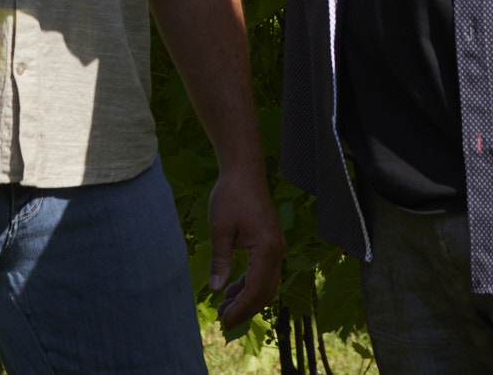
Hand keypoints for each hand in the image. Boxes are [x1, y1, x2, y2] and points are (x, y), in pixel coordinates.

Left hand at [205, 169, 283, 333]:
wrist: (244, 172)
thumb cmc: (231, 196)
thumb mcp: (220, 228)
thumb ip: (220, 260)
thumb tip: (215, 289)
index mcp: (266, 249)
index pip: (256, 290)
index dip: (241, 309)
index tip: (224, 320)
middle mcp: (276, 251)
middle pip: (265, 291)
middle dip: (246, 309)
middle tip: (223, 321)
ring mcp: (276, 247)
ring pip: (266, 284)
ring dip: (247, 298)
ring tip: (224, 308)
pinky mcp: (270, 243)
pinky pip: (264, 272)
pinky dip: (250, 284)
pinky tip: (232, 290)